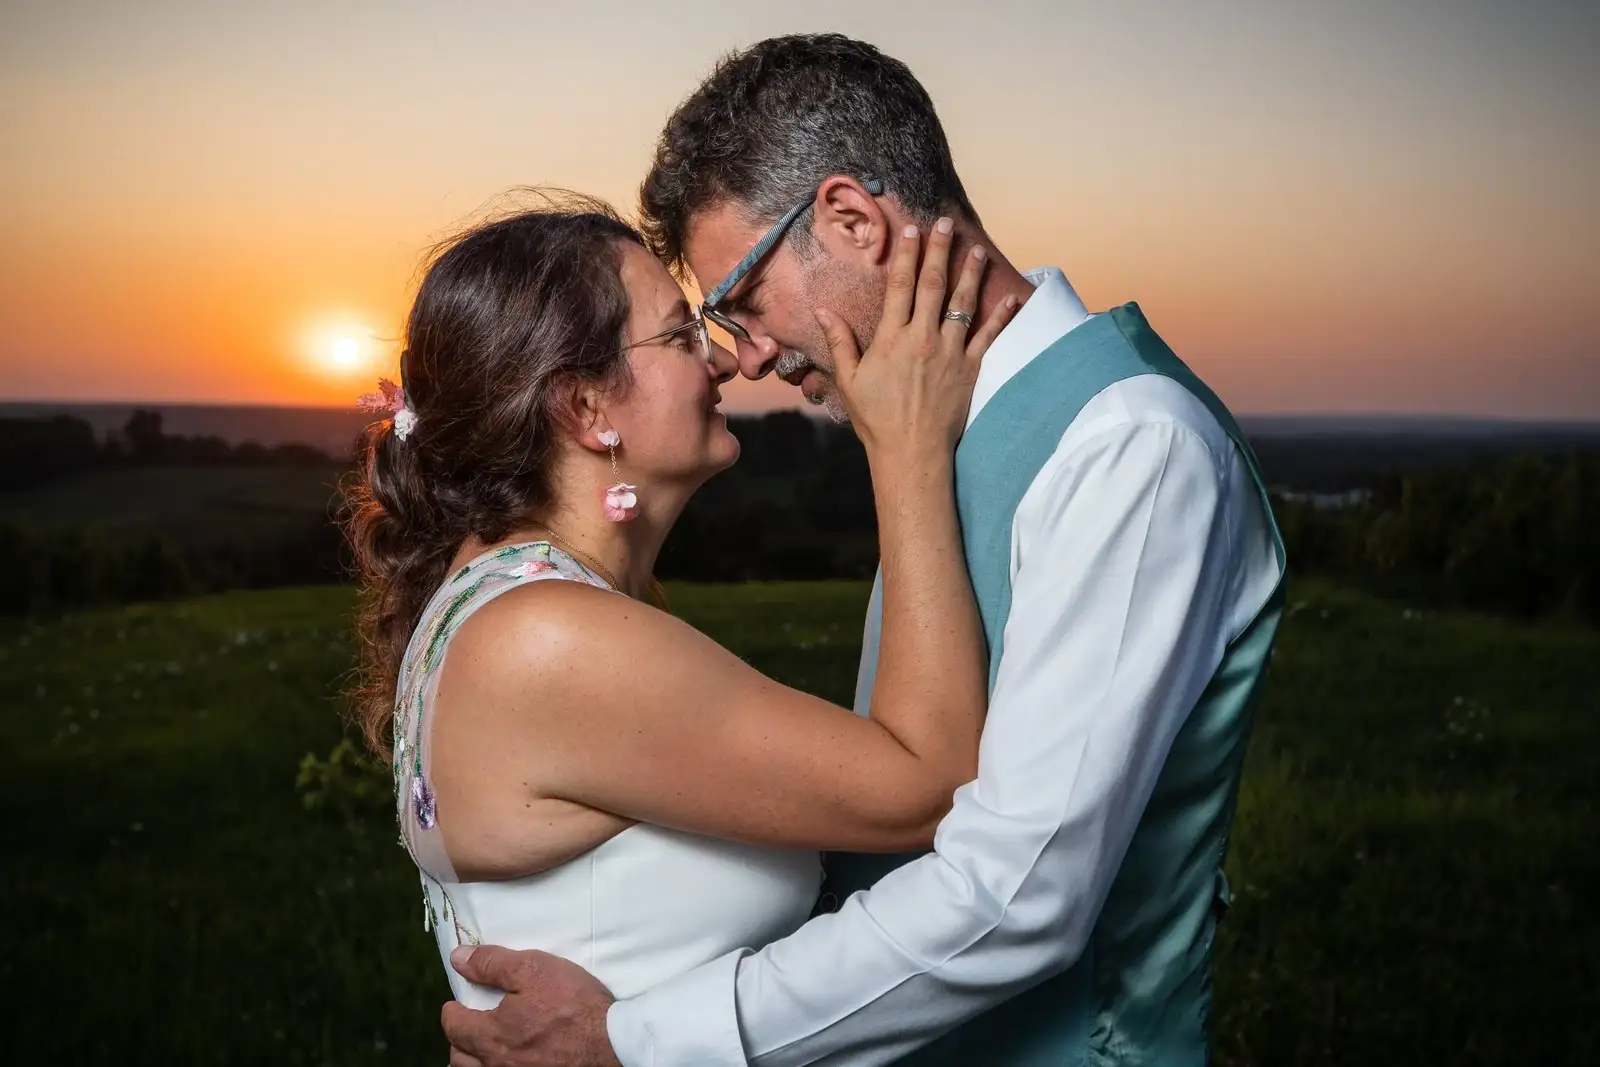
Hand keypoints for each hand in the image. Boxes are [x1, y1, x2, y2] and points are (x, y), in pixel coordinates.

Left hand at [441, 945, 619, 1066]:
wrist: (611, 1041)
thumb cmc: (573, 1003)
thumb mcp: (533, 968)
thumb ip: (491, 963)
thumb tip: (458, 958)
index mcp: (490, 1034)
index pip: (453, 1025)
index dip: (452, 1010)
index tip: (458, 1002)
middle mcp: (496, 1064)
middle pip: (459, 1057)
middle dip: (459, 1038)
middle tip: (470, 1023)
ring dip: (472, 1060)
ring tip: (483, 1047)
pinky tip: (508, 1061)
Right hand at [817, 217, 1018, 459]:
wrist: (911, 452)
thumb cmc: (876, 419)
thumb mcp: (849, 381)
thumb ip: (840, 342)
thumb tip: (823, 311)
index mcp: (892, 339)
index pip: (900, 286)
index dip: (907, 256)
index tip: (913, 231)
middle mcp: (923, 339)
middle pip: (933, 285)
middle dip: (940, 251)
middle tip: (947, 224)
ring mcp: (950, 353)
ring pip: (963, 304)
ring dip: (971, 274)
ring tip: (978, 250)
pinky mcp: (970, 370)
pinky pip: (989, 337)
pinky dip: (1001, 317)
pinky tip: (1011, 298)